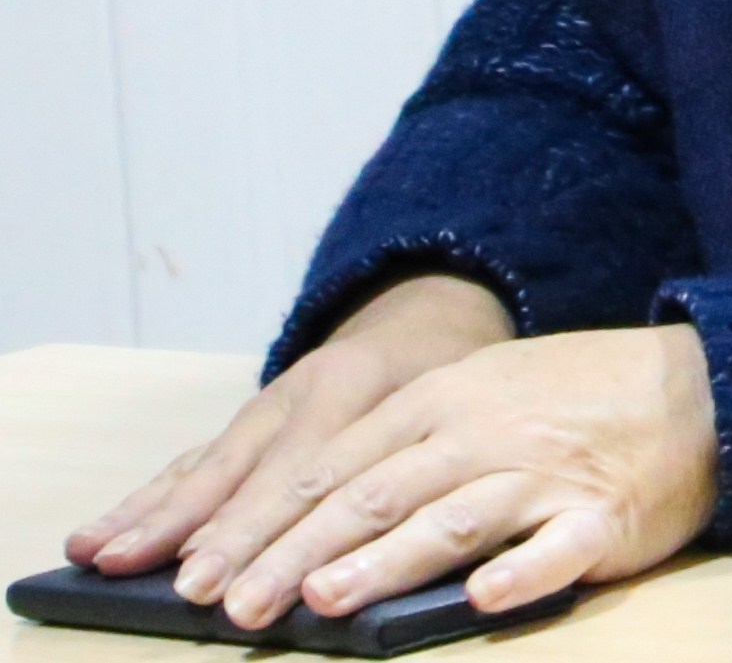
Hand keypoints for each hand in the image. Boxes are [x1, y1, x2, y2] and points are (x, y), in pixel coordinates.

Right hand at [67, 274, 514, 583]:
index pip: (307, 472)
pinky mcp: (246, 420)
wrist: (425, 313)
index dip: (266, 533)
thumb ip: (426, 469)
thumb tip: (394, 553)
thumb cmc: (448, 379)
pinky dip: (149, 498)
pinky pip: (192, 461)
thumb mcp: (461, 404)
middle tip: (178, 590)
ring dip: (154, 516)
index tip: (231, 589)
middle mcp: (301, 392)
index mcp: (358, 386)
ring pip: (205, 464)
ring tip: (99, 556)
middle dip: (209, 535)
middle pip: (247, 472)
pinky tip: (105, 532)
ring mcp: (266, 405)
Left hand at [98, 324, 717, 628]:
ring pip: (449, 521)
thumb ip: (408, 450)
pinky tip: (484, 597)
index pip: (338, 467)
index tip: (201, 572)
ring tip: (326, 602)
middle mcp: (484, 434)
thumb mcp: (481, 397)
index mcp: (446, 402)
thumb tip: (320, 522)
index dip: (267, 521)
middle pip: (376, 496)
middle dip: (299, 553)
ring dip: (385, 561)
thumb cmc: (572, 398)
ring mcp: (542, 476)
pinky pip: (553, 548)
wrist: (692, 388)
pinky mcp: (599, 517)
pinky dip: (518, 572)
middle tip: (235, 605)